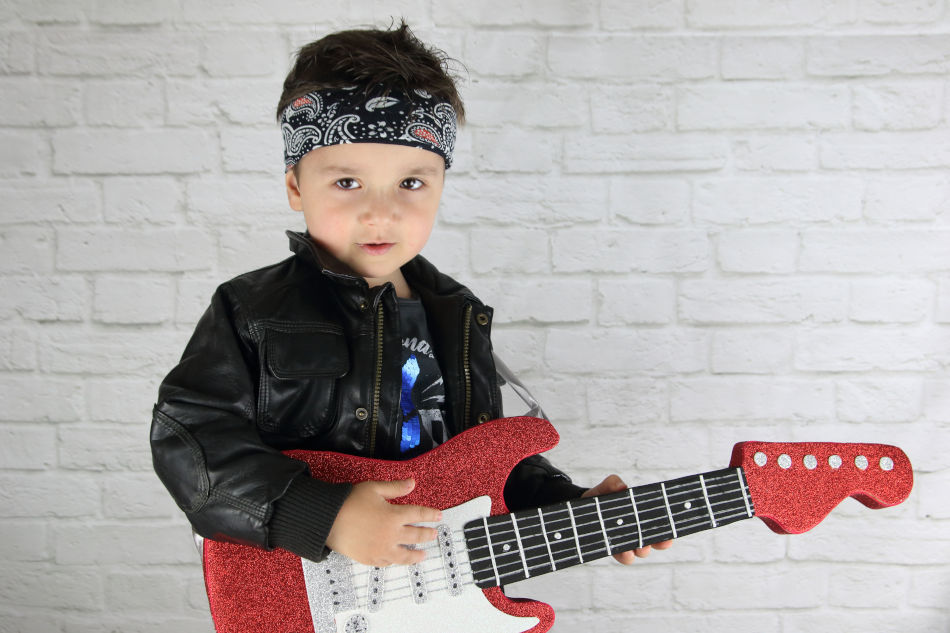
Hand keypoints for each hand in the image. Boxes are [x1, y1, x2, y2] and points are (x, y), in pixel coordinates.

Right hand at [325, 478, 441, 566]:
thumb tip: (412, 482)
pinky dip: (396, 561)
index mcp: (393, 516)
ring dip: (416, 555)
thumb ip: (395, 487)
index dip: (431, 515)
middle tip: (433, 534)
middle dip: (427, 534)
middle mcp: (390, 535)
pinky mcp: (370, 558)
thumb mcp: (374, 488)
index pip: (419, 515)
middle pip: (416, 536)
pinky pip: (388, 562)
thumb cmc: (348, 502)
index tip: (438, 516)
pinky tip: (398, 559)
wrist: (327, 520)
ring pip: (405, 555)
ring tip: (423, 555)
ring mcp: (381, 549)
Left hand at [582, 474, 672, 564]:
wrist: (581, 507)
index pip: (656, 527)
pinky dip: (624, 556)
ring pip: (636, 552)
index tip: (669, 538)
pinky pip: (620, 556)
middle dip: (654, 544)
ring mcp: (622, 542)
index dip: (665, 534)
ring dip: (640, 552)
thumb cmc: (599, 498)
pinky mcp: (610, 548)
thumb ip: (612, 484)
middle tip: (656, 542)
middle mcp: (633, 533)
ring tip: (639, 550)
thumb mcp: (606, 488)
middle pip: (650, 542)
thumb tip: (622, 486)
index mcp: (638, 518)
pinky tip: (624, 553)